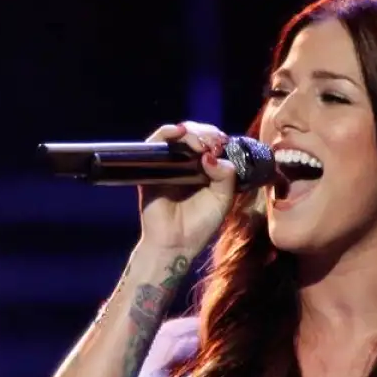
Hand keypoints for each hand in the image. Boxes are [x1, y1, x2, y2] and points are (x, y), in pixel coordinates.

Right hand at [137, 121, 235, 255]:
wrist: (176, 244)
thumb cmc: (199, 224)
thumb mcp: (223, 199)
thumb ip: (225, 176)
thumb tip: (211, 155)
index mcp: (205, 169)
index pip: (212, 142)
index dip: (218, 138)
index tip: (224, 144)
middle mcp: (186, 163)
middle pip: (196, 134)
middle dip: (207, 134)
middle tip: (214, 144)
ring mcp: (168, 164)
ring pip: (178, 134)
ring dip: (191, 132)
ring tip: (200, 144)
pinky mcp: (150, 168)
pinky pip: (155, 143)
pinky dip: (167, 132)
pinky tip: (180, 132)